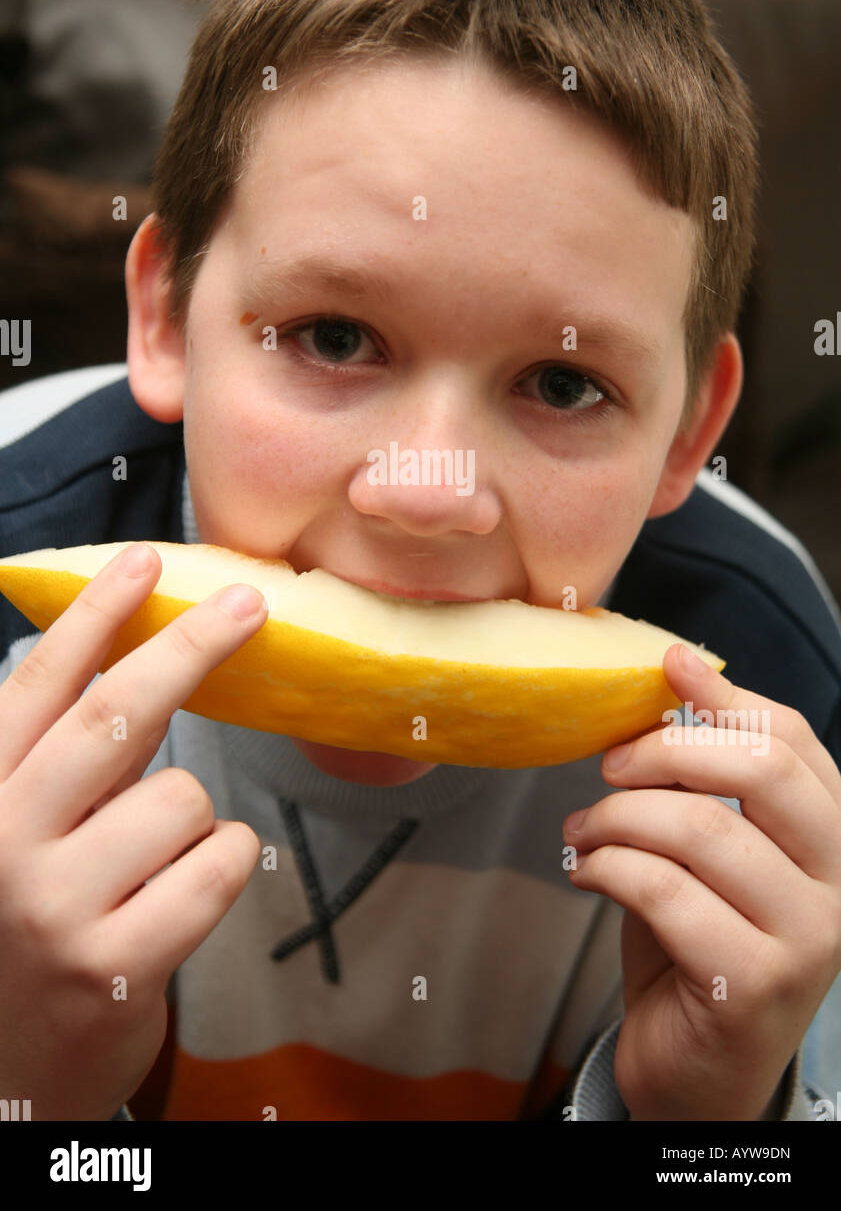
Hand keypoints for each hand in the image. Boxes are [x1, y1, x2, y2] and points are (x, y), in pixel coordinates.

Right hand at [0, 542, 267, 1119]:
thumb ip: (74, 764)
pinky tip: (184, 896)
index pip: (40, 688)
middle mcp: (5, 844)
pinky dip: (225, 865)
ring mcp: (53, 908)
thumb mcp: (28, 837)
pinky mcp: (112, 965)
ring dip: (194, 818)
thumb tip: (156, 662)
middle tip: (248, 605)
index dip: (95, 617)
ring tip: (156, 865)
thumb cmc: (35, 931)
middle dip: (190, 647)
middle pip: (114, 718)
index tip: (145, 560)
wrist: (4, 1075)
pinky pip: (218, 867)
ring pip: (181, 799)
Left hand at [562, 642, 840, 1120]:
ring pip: (702, 829)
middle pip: (762, 770)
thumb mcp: (705, 851)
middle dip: (664, 752)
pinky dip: (607, 869)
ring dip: (618, 818)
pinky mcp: (755, 985)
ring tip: (583, 831)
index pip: (792, 739)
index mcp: (831, 838)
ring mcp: (806, 939)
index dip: (727, 695)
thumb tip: (672, 680)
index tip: (668, 666)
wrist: (697, 1071)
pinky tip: (586, 872)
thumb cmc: (698, 946)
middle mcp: (837, 886)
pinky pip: (665, 892)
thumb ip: (702, 781)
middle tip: (608, 766)